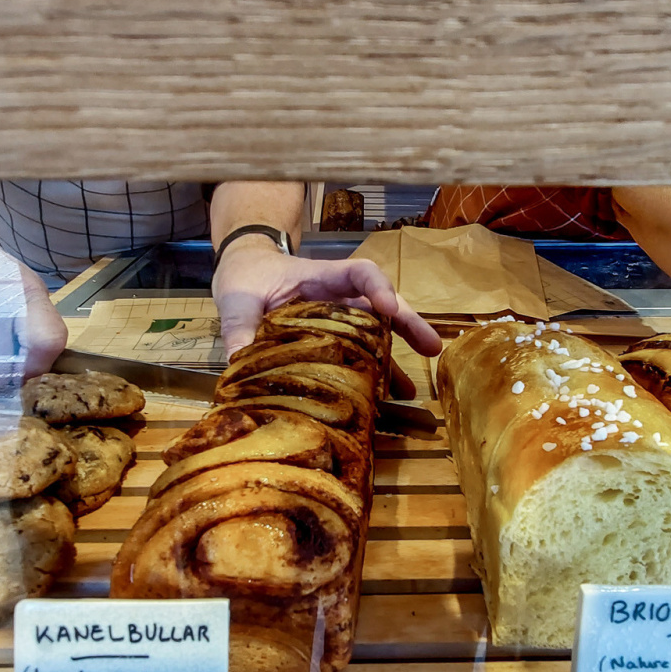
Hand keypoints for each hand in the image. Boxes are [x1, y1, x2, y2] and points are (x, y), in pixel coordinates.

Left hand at [211, 239, 443, 398]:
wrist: (244, 271)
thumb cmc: (246, 276)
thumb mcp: (238, 299)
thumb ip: (240, 326)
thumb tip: (239, 361)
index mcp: (321, 278)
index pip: (360, 273)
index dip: (378, 288)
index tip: (390, 307)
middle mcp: (338, 297)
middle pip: (382, 306)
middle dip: (409, 324)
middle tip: (432, 348)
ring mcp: (338, 319)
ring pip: (376, 334)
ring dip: (396, 358)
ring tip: (412, 391)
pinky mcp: (332, 339)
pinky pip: (359, 353)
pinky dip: (372, 374)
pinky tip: (383, 400)